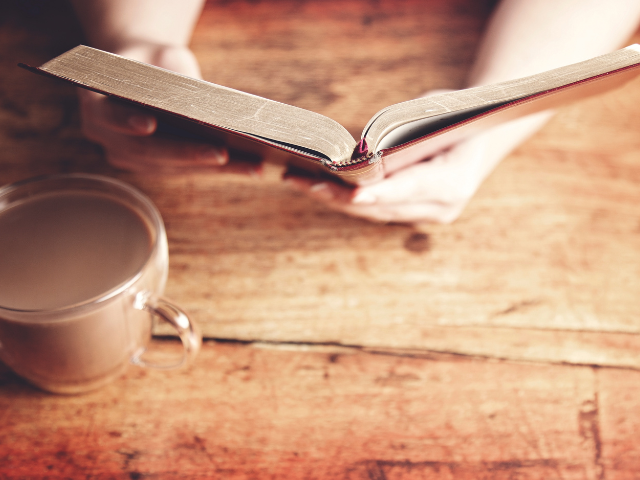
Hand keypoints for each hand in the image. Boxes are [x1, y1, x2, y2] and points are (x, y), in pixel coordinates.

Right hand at [78, 43, 259, 174]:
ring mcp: (129, 158)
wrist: (141, 75)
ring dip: (214, 169)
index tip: (149, 124)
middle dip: (188, 154)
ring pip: (173, 168)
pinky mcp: (154, 168)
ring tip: (250, 165)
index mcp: (97, 104)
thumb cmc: (152, 62)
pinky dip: (219, 170)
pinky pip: (188, 171)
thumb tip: (204, 101)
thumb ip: (172, 74)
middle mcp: (107, 138)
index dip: (128, 121)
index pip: (111, 116)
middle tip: (222, 154)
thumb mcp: (160, 56)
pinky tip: (250, 167)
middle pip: (149, 152)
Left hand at [285, 110, 552, 223]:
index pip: (408, 189)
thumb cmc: (457, 118)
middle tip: (302, 182)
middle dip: (340, 196)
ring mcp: (430, 215)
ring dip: (337, 200)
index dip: (378, 193)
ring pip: (375, 213)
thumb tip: (360, 151)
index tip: (352, 194)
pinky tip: (322, 188)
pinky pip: (378, 211)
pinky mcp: (417, 216)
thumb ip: (402, 134)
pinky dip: (350, 201)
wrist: (482, 137)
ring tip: (300, 182)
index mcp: (453, 181)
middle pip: (383, 207)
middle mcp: (442, 206)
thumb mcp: (434, 113)